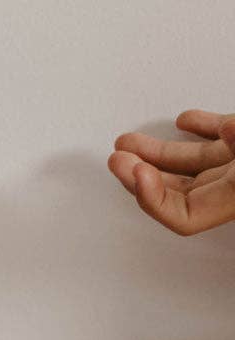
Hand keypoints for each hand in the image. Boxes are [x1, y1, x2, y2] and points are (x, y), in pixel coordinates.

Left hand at [107, 109, 234, 235]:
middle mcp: (234, 186)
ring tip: (127, 142)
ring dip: (157, 151)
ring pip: (191, 162)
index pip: (185, 217)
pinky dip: (199, 127)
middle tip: (116, 160)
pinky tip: (182, 122)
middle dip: (140, 175)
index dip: (154, 200)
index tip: (138, 172)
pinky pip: (219, 136)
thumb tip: (228, 131)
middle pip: (178, 192)